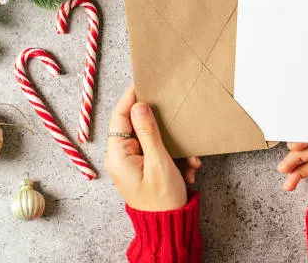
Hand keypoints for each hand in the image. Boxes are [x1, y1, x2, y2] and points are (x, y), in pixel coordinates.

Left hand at [105, 84, 201, 210]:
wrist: (170, 226)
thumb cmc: (162, 199)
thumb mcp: (159, 162)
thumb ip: (149, 132)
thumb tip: (140, 105)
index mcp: (118, 155)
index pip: (119, 116)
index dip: (130, 98)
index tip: (143, 82)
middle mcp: (123, 157)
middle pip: (137, 125)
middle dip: (162, 126)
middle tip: (174, 116)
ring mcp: (135, 163)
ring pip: (153, 139)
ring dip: (174, 146)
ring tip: (190, 159)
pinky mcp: (147, 168)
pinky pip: (161, 152)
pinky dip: (177, 157)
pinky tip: (189, 168)